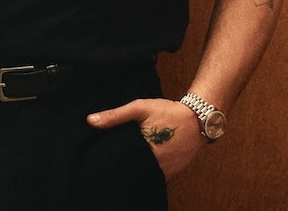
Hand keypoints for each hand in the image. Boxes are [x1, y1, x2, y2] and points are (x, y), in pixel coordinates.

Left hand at [87, 98, 205, 180]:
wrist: (197, 119)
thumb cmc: (167, 112)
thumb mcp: (139, 108)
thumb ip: (115, 116)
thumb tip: (90, 121)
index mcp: (145, 151)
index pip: (121, 164)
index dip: (110, 163)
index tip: (101, 160)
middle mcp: (156, 166)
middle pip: (132, 172)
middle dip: (123, 168)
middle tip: (113, 161)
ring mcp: (165, 173)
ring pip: (144, 177)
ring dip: (136, 171)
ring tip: (127, 162)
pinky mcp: (172, 174)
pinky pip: (156, 178)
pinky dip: (148, 172)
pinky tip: (142, 163)